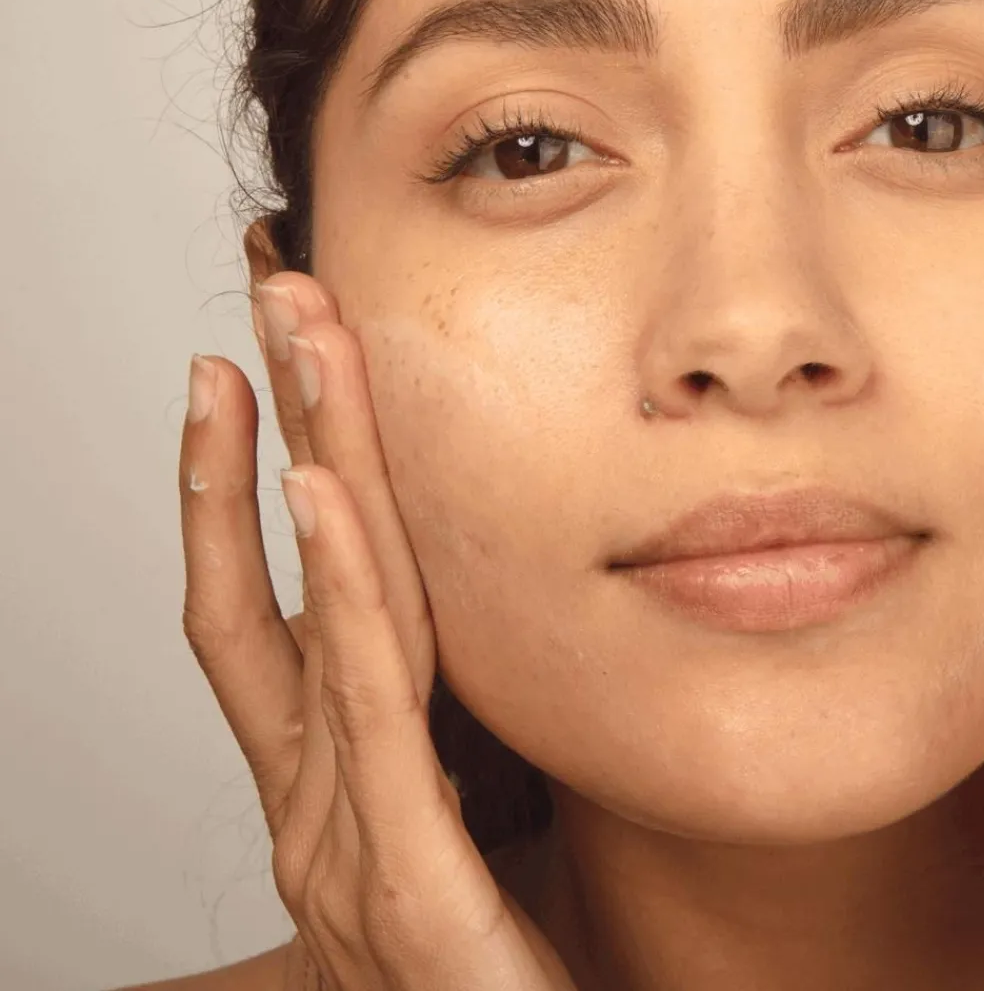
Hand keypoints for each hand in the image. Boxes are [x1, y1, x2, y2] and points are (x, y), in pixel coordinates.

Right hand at [178, 273, 576, 989]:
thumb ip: (458, 733)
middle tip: (272, 291)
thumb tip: (486, 624)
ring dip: (297, 459)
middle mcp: (312, 791)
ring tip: (288, 343)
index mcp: (331, 774)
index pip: (270, 596)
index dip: (249, 474)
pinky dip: (338, 587)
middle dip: (270, 421)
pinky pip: (366, 703)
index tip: (268, 361)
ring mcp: (341, 830)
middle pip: (273, 570)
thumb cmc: (505, 973)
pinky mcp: (402, 870)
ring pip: (312, 606)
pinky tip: (319, 490)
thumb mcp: (470, 826)